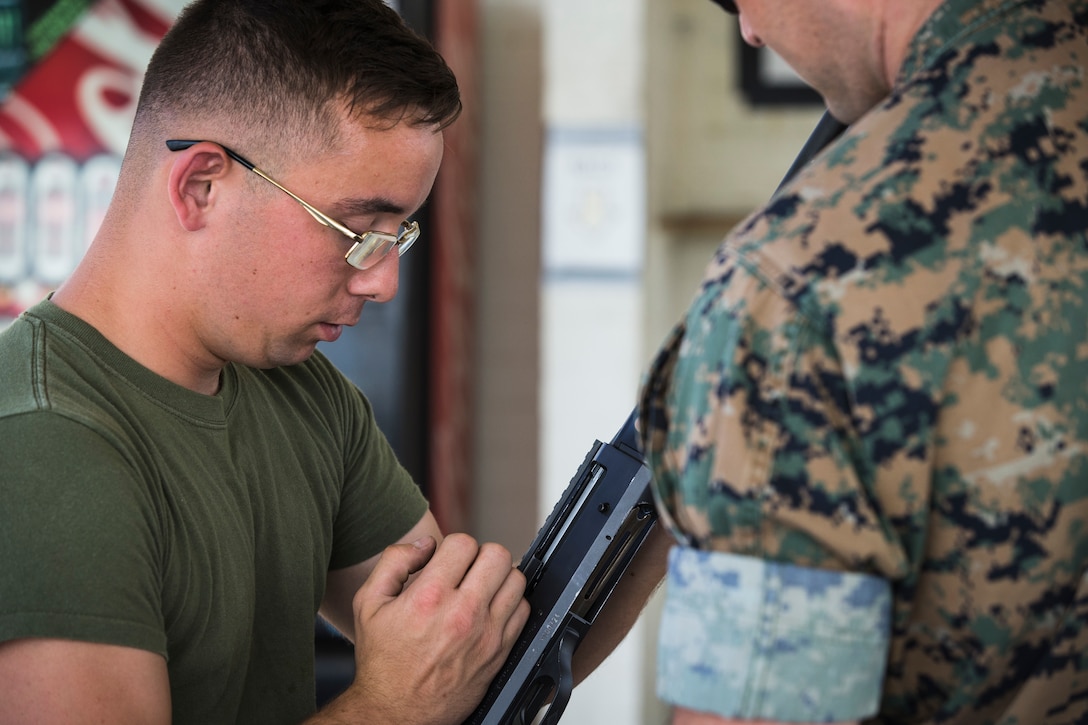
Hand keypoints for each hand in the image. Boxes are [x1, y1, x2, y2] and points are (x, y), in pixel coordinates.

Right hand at [347, 533, 529, 724]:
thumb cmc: (383, 661)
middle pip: (496, 555)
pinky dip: (510, 603)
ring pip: (516, 579)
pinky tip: (490, 609)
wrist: (396, 712)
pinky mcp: (499, 651)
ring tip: (481, 586)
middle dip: (480, 556)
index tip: (446, 560)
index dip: (454, 547)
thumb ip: (394, 562)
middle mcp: (462, 613)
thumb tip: (424, 544)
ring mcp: (486, 633)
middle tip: (467, 570)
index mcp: (429, 596)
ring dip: (499, 577)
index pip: (463, 543)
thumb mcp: (368, 604)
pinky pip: (523, 610)